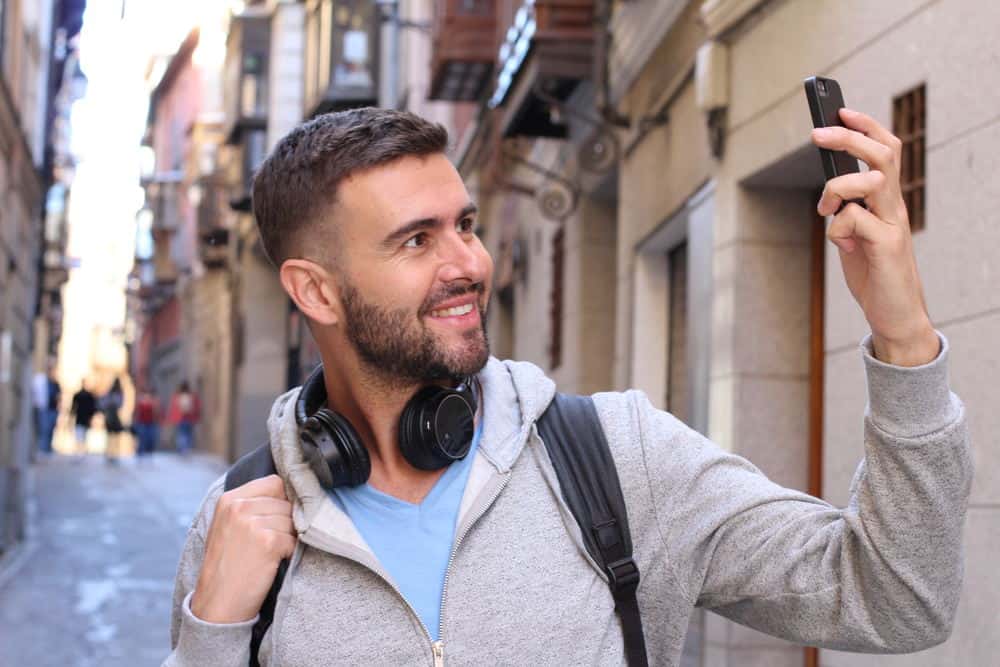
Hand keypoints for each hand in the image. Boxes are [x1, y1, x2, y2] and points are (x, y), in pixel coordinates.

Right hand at [191, 475, 295, 622]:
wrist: (217, 605)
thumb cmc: (227, 566)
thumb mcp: (229, 526)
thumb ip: (252, 505)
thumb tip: (291, 492)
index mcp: (229, 499)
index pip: (275, 482)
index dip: (283, 500)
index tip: (277, 518)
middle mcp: (239, 506)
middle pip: (287, 502)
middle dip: (287, 521)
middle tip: (271, 543)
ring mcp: (252, 523)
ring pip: (293, 520)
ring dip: (289, 538)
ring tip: (268, 554)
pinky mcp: (267, 541)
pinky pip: (294, 539)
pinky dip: (289, 552)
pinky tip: (272, 563)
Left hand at [811, 108, 938, 366]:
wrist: (895, 314)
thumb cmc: (873, 273)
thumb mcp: (853, 237)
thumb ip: (845, 214)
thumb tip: (831, 198)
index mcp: (887, 200)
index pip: (885, 151)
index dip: (866, 127)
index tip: (841, 111)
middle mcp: (895, 206)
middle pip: (882, 154)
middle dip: (849, 137)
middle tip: (817, 133)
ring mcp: (893, 224)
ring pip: (870, 180)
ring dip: (837, 186)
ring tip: (824, 207)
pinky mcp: (887, 245)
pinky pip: (855, 220)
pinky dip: (838, 228)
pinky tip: (843, 246)